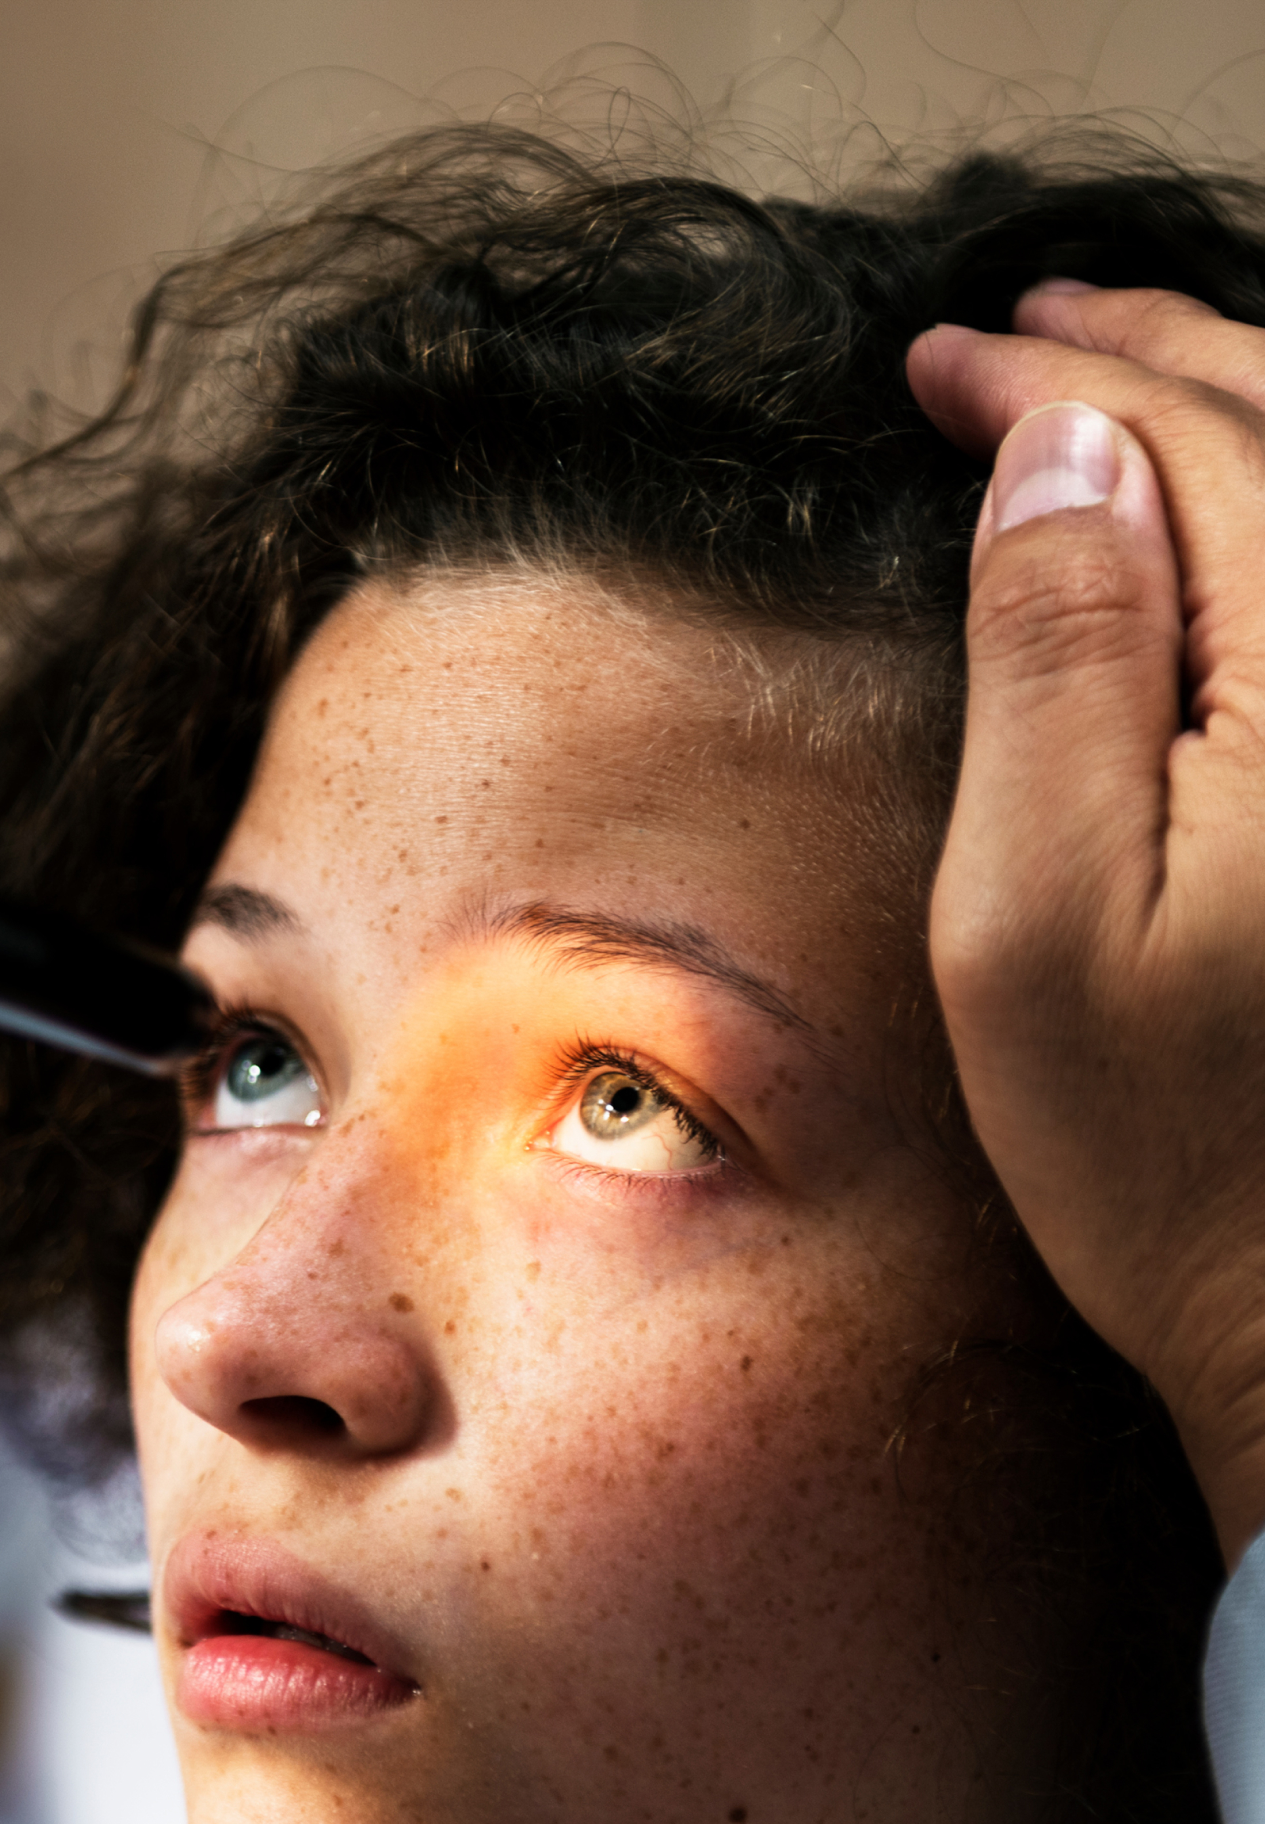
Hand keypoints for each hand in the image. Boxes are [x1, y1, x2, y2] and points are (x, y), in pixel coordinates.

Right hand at [909, 286, 1264, 1559]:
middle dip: (1152, 356)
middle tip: (1024, 327)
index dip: (1054, 387)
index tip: (940, 361)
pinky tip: (1230, 508)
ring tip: (1122, 372)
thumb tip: (1057, 463)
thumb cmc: (1157, 1146)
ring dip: (1237, 404)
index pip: (1189, 454)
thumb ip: (1057, 667)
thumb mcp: (1035, 917)